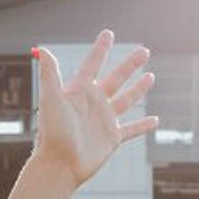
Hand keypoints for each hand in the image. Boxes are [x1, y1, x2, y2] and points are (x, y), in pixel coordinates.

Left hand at [32, 31, 156, 187]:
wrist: (58, 165)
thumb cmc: (52, 132)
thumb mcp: (51, 99)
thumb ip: (50, 74)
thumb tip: (43, 49)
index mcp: (79, 92)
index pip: (92, 64)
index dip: (101, 49)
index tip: (108, 33)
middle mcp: (93, 104)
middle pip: (116, 78)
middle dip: (130, 65)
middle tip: (144, 51)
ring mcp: (104, 120)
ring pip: (127, 100)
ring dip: (139, 89)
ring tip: (151, 76)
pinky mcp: (112, 138)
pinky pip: (132, 129)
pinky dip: (143, 125)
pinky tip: (155, 120)